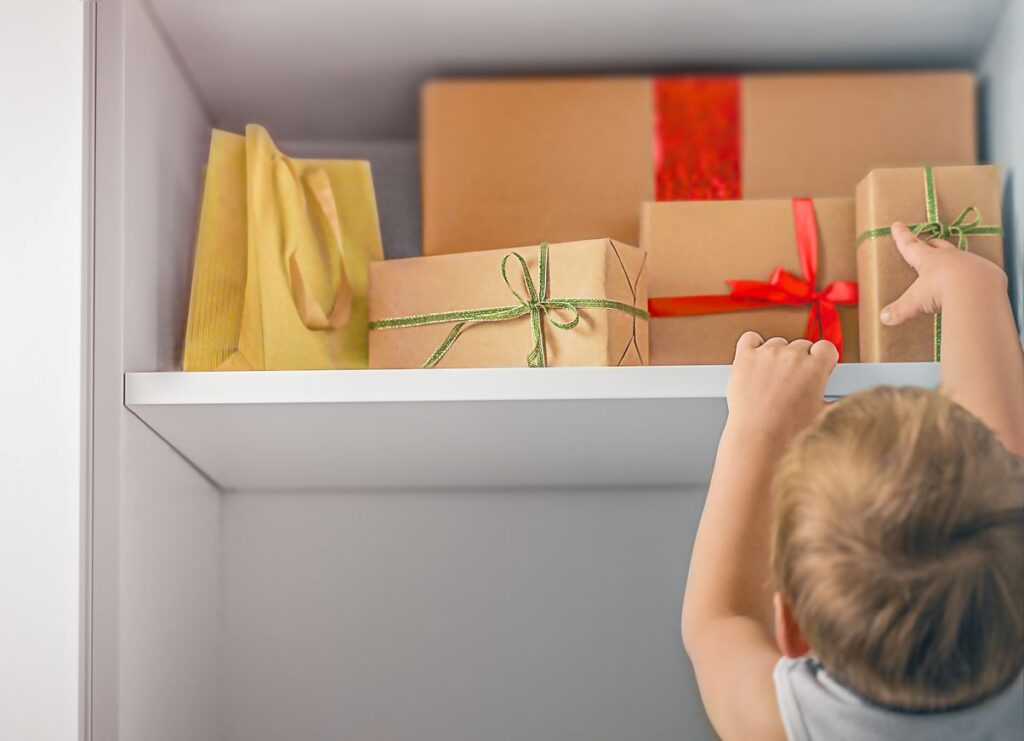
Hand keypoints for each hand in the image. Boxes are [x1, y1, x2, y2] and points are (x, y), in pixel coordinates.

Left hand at [726, 332, 838, 444]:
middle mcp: (792, 356)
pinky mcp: (745, 357)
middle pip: (801, 346)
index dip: (821, 359)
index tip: (817, 368)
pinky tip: (754, 362)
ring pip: (777, 344)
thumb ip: (835, 398)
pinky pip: (750, 339)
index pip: (826, 348)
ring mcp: (767, 354)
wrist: (758, 439)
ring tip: (771, 381)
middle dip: (799, 362)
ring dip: (776, 357)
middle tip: (791, 383)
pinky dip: (752, 347)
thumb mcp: (823, 414)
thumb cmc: (789, 433)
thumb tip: (845, 398)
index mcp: (815, 368)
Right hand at [880, 221, 1007, 326]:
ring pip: (959, 257)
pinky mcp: (987, 271)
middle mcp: (948, 257)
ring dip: (954, 260)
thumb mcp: (916, 302)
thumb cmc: (940, 290)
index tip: (897, 225)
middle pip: (937, 245)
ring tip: (951, 268)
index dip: (902, 236)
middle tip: (926, 243)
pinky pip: (979, 270)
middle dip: (930, 244)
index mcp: (928, 259)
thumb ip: (900, 310)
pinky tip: (972, 285)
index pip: (911, 245)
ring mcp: (970, 262)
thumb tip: (884, 318)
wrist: (976, 290)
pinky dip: (973, 275)